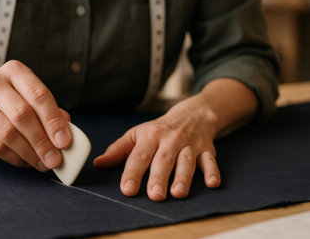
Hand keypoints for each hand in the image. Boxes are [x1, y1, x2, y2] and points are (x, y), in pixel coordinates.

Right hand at [0, 60, 71, 171]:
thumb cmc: (9, 101)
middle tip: (55, 159)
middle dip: (42, 141)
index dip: (53, 120)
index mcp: (15, 71)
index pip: (39, 95)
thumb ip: (50, 112)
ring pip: (8, 133)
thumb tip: (66, 134)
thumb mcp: (29, 97)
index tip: (65, 141)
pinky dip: (15, 158)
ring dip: (29, 153)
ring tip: (43, 164)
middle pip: (22, 115)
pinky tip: (27, 162)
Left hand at [94, 96, 221, 200]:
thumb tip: (98, 163)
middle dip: (159, 178)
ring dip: (183, 178)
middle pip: (163, 160)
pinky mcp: (206, 150)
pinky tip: (212, 183)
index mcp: (150, 136)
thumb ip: (118, 150)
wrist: (191, 115)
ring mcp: (189, 145)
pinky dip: (212, 172)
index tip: (128, 189)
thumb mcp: (136, 135)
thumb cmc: (159, 130)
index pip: (139, 156)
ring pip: (186, 162)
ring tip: (177, 193)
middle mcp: (170, 140)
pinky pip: (210, 161)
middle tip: (154, 195)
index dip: (133, 173)